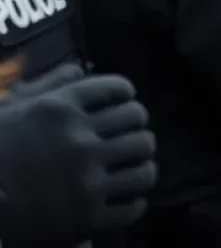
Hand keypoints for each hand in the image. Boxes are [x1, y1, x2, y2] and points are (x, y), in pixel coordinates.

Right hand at [0, 66, 156, 243]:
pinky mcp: (87, 216)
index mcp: (61, 108)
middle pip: (137, 122)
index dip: (127, 96)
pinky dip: (135, 199)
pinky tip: (127, 197)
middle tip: (133, 135)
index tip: (125, 104)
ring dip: (142, 161)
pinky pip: (132, 202)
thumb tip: (79, 69)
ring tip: (136, 165)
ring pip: (143, 160)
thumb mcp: (13, 110)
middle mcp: (79, 139)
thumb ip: (48, 86)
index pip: (119, 89)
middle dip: (137, 127)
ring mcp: (85, 178)